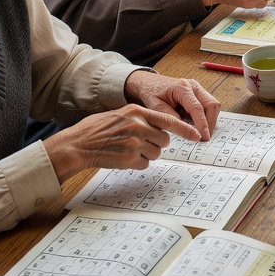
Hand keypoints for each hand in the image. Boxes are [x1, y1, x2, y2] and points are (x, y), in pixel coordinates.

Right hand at [41, 103, 203, 180]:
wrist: (77, 145)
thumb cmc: (95, 129)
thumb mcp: (119, 114)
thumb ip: (139, 118)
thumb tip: (159, 127)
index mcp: (137, 112)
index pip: (168, 120)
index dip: (185, 129)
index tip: (197, 135)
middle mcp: (138, 126)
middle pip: (164, 140)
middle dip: (157, 144)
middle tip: (142, 143)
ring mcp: (135, 143)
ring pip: (156, 153)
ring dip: (147, 155)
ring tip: (128, 150)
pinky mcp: (130, 159)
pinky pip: (145, 164)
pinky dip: (137, 163)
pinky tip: (123, 158)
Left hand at [123, 69, 219, 140]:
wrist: (148, 83)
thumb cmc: (150, 93)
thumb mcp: (155, 107)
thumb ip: (170, 118)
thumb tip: (186, 130)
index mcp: (182, 87)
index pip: (197, 107)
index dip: (202, 124)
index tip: (204, 137)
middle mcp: (193, 86)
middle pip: (212, 105)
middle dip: (210, 123)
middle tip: (204, 138)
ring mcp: (198, 89)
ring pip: (213, 105)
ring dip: (209, 120)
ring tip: (199, 133)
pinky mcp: (198, 94)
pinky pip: (208, 106)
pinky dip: (206, 117)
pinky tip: (196, 125)